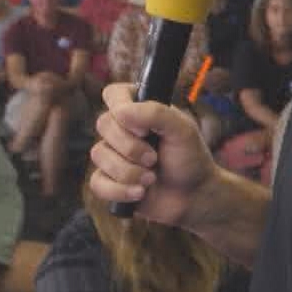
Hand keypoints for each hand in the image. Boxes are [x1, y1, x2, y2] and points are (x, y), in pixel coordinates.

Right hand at [89, 83, 218, 228]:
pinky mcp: (108, 181)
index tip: (145, 129)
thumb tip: (121, 112)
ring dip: (129, 171)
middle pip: (103, 124)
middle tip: (154, 158)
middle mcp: (121, 129)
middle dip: (130, 147)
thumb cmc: (190, 159)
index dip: (122, 109)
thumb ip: (155, 113)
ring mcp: (112, 155)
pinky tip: (140, 193)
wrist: (194, 197)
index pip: (113, 94)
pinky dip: (120, 190)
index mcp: (138, 109)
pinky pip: (97, 183)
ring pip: (99, 154)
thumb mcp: (182, 130)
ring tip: (151, 179)